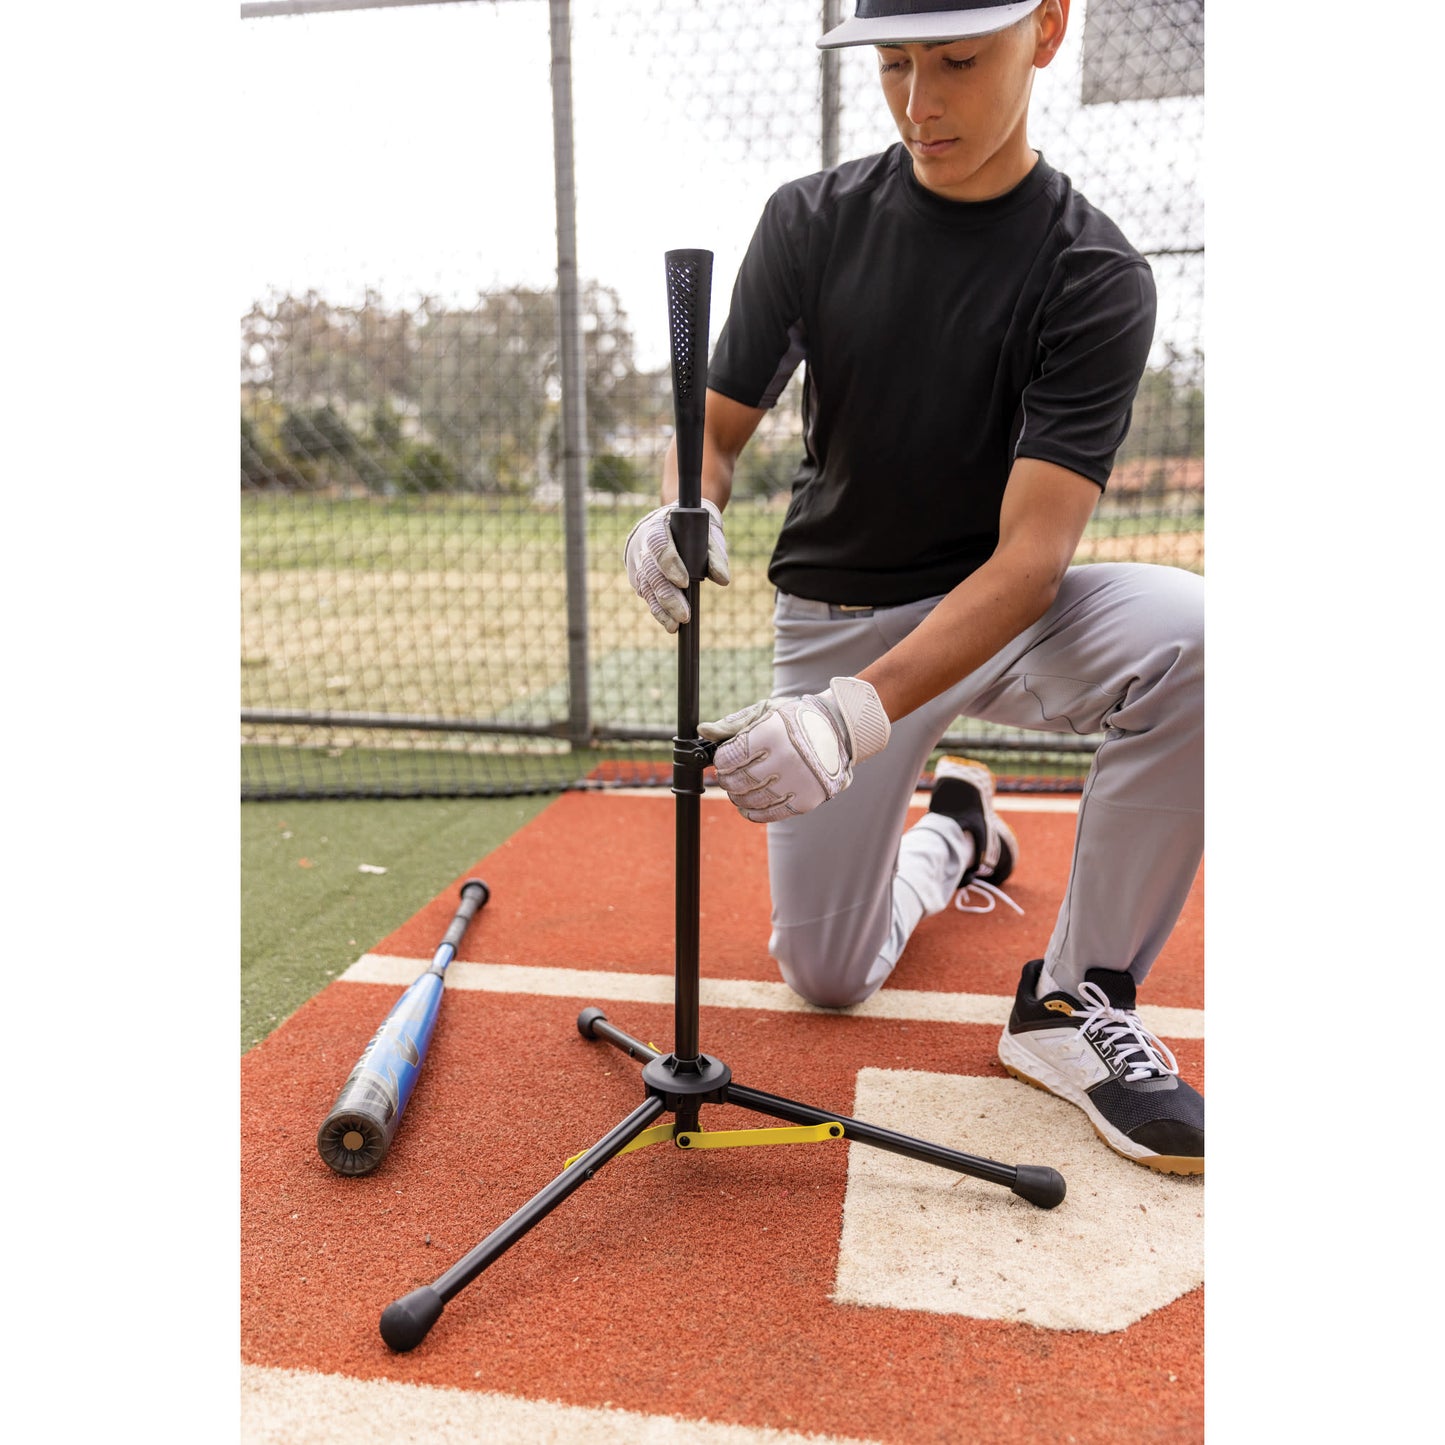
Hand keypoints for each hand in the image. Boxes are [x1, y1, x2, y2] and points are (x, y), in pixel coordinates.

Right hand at [624, 499, 729, 631]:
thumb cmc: (695, 530)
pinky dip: (658, 610)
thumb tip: (723, 580)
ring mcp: (637, 562)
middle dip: (668, 596)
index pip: (659, 545)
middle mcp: (642, 544)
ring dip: (661, 608)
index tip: (685, 582)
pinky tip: (669, 623)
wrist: (674, 524)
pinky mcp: (637, 576)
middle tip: (684, 615)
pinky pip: (646, 594)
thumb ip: (716, 556)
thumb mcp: (708, 536)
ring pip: (646, 587)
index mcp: (658, 526)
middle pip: (651, 572)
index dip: (670, 564)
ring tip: (675, 625)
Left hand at [699, 676, 890, 822]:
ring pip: (752, 800)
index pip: (729, 757)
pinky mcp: (806, 800)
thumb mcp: (765, 712)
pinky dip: (753, 813)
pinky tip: (746, 806)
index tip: (722, 759)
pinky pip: (771, 814)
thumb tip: (703, 731)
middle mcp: (784, 759)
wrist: (838, 731)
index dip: (720, 760)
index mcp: (770, 734)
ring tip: (737, 790)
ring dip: (737, 797)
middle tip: (728, 776)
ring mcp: (796, 782)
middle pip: (738, 780)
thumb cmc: (795, 720)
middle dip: (727, 780)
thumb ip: (733, 723)